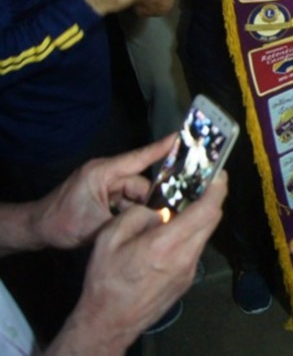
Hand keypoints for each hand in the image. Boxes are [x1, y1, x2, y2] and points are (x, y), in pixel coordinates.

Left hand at [31, 135, 177, 250]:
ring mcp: (105, 184)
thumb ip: (127, 220)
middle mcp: (107, 174)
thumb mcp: (96, 225)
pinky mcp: (105, 195)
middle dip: (152, 198)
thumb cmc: (60, 223)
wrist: (36, 230)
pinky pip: (127, 200)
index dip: (162, 147)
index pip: (139, 157)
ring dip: (140, 208)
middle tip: (171, 213)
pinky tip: (139, 223)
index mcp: (103, 172)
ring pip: (135, 193)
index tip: (183, 136)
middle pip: (140, 182)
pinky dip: (132, 211)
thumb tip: (156, 220)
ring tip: (153, 223)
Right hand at [55, 172, 225, 353]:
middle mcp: (184, 257)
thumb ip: (137, 216)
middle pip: (213, 220)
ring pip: (205, 235)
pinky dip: (191, 236)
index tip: (218, 174)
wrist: (109, 322)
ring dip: (200, 218)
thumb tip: (158, 211)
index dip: (217, 189)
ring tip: (183, 208)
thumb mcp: (109, 239)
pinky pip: (195, 249)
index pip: (207, 210)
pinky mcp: (187, 280)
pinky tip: (173, 234)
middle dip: (212, 199)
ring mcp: (189, 271)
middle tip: (202, 185)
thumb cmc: (105, 280)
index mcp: (165, 244)